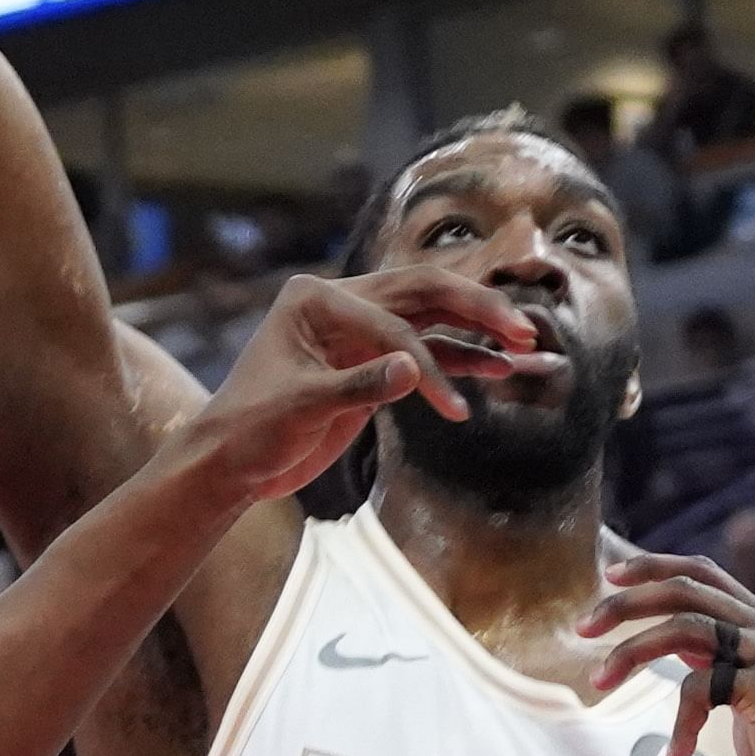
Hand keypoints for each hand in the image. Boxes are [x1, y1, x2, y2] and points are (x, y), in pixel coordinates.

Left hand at [166, 268, 553, 502]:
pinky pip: (426, 352)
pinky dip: (460, 360)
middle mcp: (342, 302)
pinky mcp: (372, 363)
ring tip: (524, 344)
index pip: (389, 320)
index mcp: (315, 298)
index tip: (449, 406)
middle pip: (423, 293)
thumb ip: (358, 386)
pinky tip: (497, 368)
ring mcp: (360, 331)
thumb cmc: (249, 429)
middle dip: (475, 309)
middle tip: (521, 328)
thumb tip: (414, 370)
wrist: (230, 462)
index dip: (424, 361)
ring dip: (476, 331)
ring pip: (431, 319)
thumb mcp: (299, 409)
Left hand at [581, 542, 754, 755]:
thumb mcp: (746, 687)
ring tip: (600, 682)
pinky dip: (679, 723)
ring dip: (633, 653)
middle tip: (582, 628)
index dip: (654, 566)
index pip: (703, 572)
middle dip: (626, 605)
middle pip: (685, 591)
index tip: (610, 576)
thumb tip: (673, 640)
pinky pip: (704, 690)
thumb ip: (719, 657)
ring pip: (687, 629)